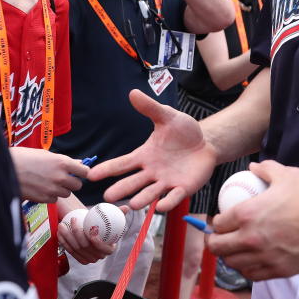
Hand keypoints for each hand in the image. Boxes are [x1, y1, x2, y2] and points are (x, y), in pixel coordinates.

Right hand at [12, 148, 86, 203]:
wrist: (4, 168)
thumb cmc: (22, 157)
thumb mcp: (44, 154)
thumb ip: (62, 160)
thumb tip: (77, 163)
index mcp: (62, 162)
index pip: (84, 171)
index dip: (81, 172)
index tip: (77, 172)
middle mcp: (60, 177)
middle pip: (78, 185)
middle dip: (71, 182)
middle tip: (61, 178)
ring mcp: (53, 189)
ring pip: (66, 193)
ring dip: (60, 189)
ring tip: (47, 182)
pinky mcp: (44, 199)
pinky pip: (54, 200)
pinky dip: (50, 196)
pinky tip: (40, 188)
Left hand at [58, 206, 127, 263]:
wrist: (91, 229)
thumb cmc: (102, 223)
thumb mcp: (112, 217)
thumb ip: (119, 213)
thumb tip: (127, 208)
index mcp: (109, 249)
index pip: (104, 249)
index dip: (97, 242)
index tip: (91, 230)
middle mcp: (98, 257)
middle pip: (87, 248)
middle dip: (77, 235)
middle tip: (73, 220)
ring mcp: (88, 259)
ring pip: (76, 249)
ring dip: (67, 237)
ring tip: (63, 224)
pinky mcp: (78, 258)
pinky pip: (69, 251)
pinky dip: (63, 242)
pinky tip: (59, 232)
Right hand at [87, 89, 216, 211]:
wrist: (206, 143)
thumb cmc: (183, 131)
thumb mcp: (167, 117)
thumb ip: (150, 108)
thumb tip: (133, 93)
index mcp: (144, 155)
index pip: (122, 163)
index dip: (107, 169)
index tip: (91, 175)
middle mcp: (151, 171)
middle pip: (133, 182)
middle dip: (121, 189)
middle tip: (108, 197)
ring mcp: (166, 182)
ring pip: (151, 192)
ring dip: (142, 199)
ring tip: (134, 204)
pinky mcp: (182, 188)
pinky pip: (173, 197)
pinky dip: (167, 202)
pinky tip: (160, 206)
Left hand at [207, 160, 298, 280]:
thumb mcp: (286, 175)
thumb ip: (265, 170)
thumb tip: (253, 167)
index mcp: (248, 213)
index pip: (219, 224)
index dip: (216, 223)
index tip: (219, 222)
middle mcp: (252, 237)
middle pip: (218, 248)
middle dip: (215, 243)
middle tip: (221, 239)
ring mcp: (266, 257)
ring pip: (234, 265)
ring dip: (231, 258)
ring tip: (235, 252)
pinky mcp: (281, 270)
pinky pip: (254, 275)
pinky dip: (249, 269)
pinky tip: (253, 262)